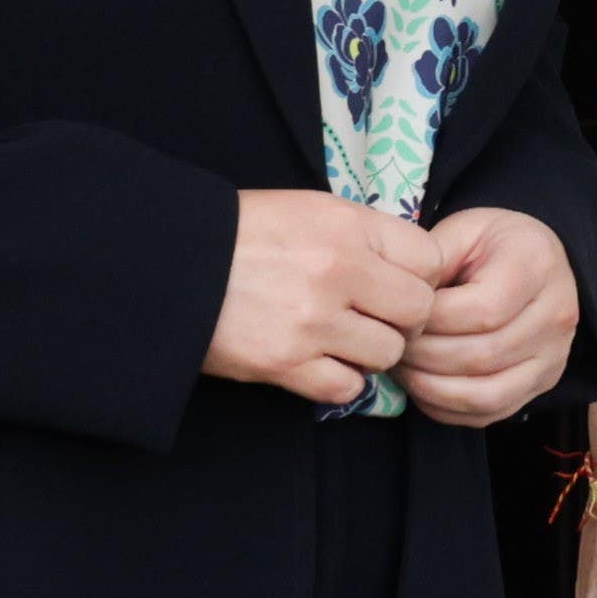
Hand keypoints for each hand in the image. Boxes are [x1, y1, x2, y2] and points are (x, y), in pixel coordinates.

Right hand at [207, 191, 445, 406]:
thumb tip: (408, 267)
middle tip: (376, 318)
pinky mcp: (284, 363)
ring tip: (343, 340)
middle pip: (418, 311)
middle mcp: (337, 270)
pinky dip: (339, 381)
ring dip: (371, 352)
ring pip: (388, 353)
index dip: (421, 276)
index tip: (398, 283)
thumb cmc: (239, 233)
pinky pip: (347, 387)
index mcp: (346, 225)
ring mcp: (312, 320)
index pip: (429, 259)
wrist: (167, 263)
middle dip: (403, 319)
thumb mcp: (307, 210)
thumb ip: (362, 235)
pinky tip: (320, 362)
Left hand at [396, 205, 581, 428]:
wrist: (537, 258)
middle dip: (423, 357)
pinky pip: (490, 413)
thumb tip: (398, 304)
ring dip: (431, 388)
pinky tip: (423, 388)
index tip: (397, 316)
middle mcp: (557, 315)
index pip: (481, 311)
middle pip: (482, 356)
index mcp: (536, 266)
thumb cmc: (492, 243)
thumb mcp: (461, 230)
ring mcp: (554, 356)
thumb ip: (431, 260)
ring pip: (486, 393)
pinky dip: (447, 408)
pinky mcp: (542, 384)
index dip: (430, 322)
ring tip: (402, 368)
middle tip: (389, 345)